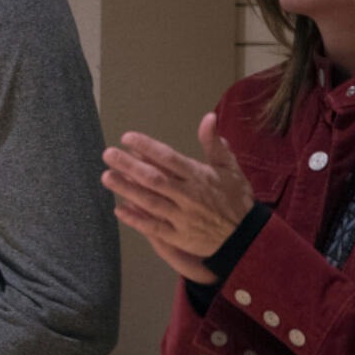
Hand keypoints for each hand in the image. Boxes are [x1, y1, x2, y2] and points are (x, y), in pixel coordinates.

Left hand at [101, 113, 253, 282]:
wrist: (248, 237)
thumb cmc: (236, 199)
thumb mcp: (230, 168)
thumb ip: (214, 143)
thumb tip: (208, 117)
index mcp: (200, 176)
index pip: (169, 158)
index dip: (146, 147)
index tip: (127, 138)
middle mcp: (189, 196)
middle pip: (154, 178)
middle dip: (129, 166)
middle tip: (108, 155)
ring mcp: (183, 217)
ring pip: (150, 202)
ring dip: (127, 189)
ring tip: (106, 177)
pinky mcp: (179, 237)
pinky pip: (154, 228)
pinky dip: (136, 219)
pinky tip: (118, 209)